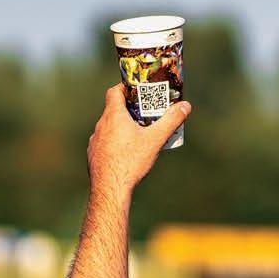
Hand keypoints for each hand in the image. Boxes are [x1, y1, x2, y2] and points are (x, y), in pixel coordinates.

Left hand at [87, 84, 191, 200]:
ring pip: (108, 128)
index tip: (136, 91)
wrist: (110, 189)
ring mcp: (95, 141)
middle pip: (113, 110)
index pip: (114, 91)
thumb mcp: (155, 140)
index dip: (125, 88)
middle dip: (128, 110)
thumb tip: (185, 106)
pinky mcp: (93, 155)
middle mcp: (101, 126)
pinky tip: (124, 154)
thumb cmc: (130, 162)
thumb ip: (170, 121)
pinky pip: (104, 143)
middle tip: (143, 115)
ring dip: (120, 128)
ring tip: (136, 136)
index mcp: (113, 116)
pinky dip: (113, 144)